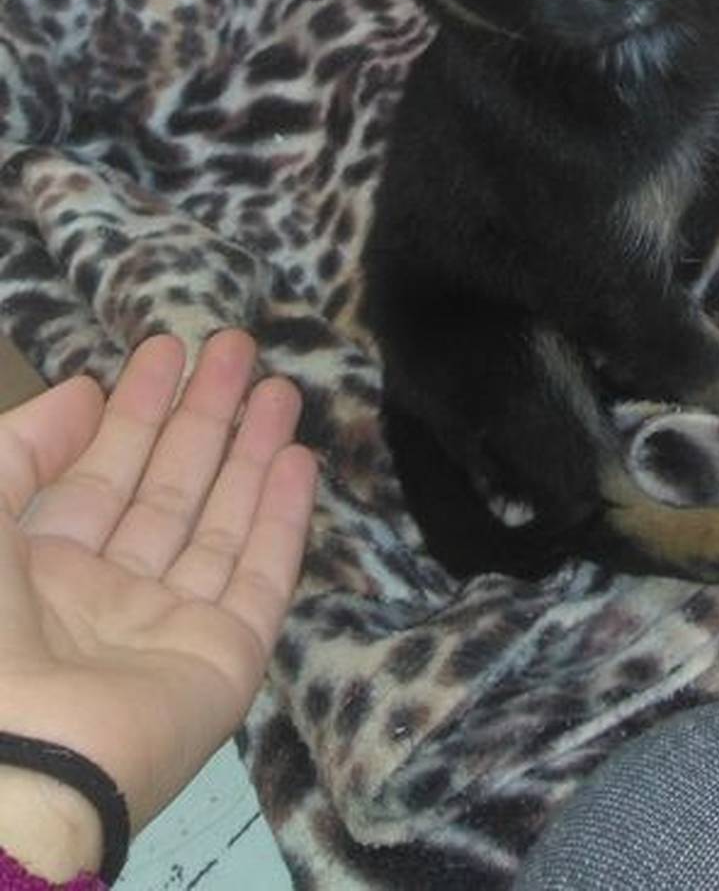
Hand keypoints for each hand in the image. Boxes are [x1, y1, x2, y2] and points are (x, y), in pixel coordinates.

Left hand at [0, 330, 316, 879]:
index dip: (133, 409)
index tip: (168, 348)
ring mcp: (170, 630)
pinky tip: (298, 459)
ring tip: (278, 386)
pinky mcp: (225, 660)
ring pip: (220, 524)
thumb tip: (84, 393)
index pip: (99, 474)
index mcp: (38, 572)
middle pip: (167, 490)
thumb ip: (21, 449)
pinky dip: (283, 518)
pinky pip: (261, 576)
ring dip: (250, 453)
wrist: (15, 763)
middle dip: (201, 417)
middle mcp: (107, 598)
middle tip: (236, 347)